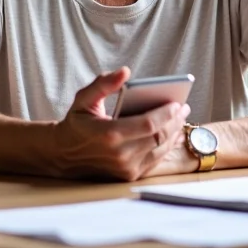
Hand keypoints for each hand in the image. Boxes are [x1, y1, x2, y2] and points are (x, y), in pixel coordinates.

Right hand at [51, 67, 188, 180]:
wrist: (63, 155)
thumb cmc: (77, 123)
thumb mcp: (84, 99)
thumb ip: (103, 84)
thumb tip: (125, 72)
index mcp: (109, 134)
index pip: (148, 125)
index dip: (166, 114)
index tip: (177, 102)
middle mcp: (119, 154)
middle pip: (158, 137)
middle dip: (175, 121)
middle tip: (184, 107)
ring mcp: (125, 168)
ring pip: (160, 149)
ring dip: (174, 133)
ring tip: (181, 118)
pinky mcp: (129, 176)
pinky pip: (155, 160)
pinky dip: (167, 147)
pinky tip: (174, 134)